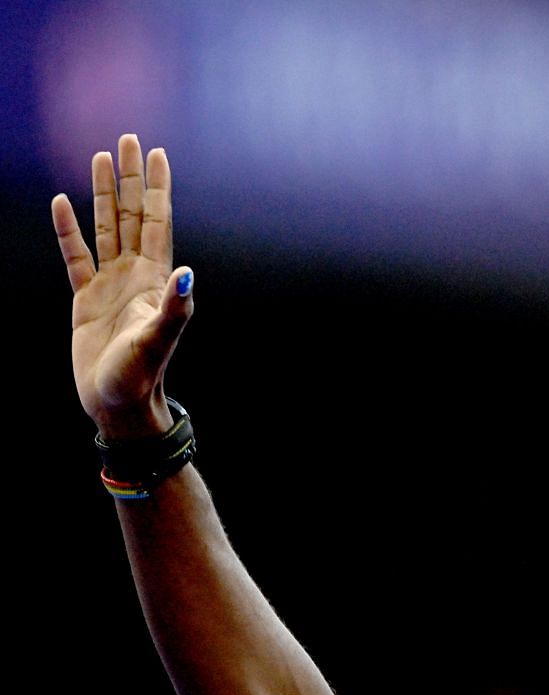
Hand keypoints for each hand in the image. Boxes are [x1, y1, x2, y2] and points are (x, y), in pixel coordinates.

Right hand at [53, 133, 193, 439]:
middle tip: (129, 139)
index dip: (158, 187)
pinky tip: (61, 201)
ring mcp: (110, 284)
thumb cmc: (141, 376)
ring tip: (101, 157)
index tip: (157, 152)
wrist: (118, 403)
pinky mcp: (86, 298)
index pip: (158, 221)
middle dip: (132, 177)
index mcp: (155, 279)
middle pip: (133, 214)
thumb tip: (187, 275)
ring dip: (104, 193)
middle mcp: (135, 275)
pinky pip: (75, 255)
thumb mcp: (159, 341)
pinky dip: (68, 229)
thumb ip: (174, 309)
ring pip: (106, 226)